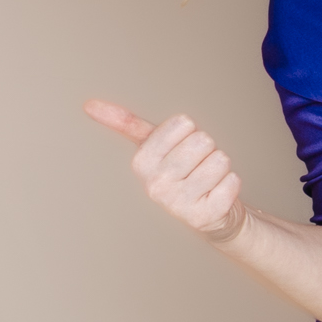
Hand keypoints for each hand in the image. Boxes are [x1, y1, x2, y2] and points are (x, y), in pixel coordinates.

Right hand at [87, 99, 247, 243]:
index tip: (183, 149)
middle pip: (203, 140)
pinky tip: (217, 196)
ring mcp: (178, 204)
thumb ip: (126, 124)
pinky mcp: (204, 217)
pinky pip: (233, 181)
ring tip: (208, 182)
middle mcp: (155, 185)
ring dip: (221, 168)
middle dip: (208, 150)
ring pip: (220, 159)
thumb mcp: (153, 147)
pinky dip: (232, 184)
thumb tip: (88, 105)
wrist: (209, 214)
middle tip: (198, 168)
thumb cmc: (182, 173)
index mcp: (141, 163)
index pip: (184, 122)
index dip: (190, 132)